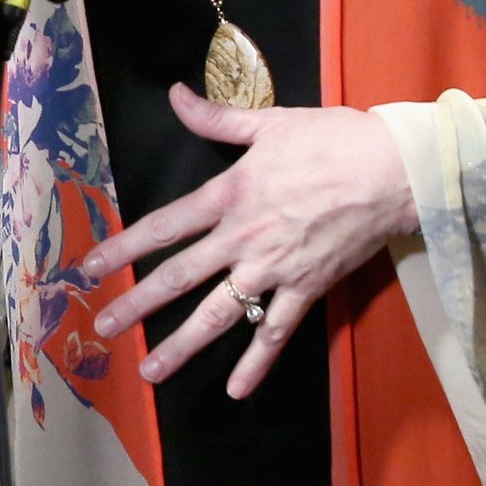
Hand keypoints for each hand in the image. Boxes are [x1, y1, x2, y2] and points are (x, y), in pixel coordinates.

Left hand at [76, 85, 416, 398]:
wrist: (395, 170)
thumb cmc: (333, 140)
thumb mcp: (268, 122)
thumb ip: (216, 118)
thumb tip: (174, 94)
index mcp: (228, 196)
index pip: (163, 226)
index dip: (123, 247)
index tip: (90, 267)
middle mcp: (243, 238)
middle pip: (179, 276)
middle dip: (137, 304)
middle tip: (102, 328)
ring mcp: (275, 268)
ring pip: (219, 314)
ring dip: (182, 345)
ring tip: (150, 371)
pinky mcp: (309, 288)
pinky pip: (277, 333)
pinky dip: (256, 363)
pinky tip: (237, 390)